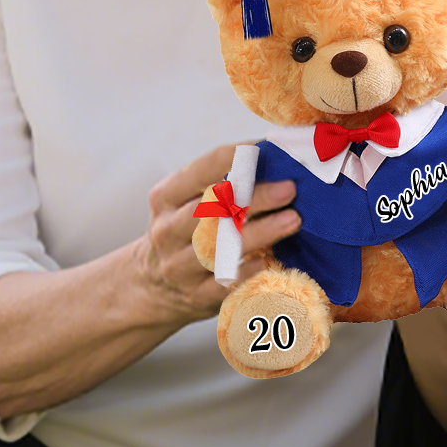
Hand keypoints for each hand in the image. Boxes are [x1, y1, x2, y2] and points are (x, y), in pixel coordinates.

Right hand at [135, 145, 300, 323]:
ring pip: (220, 247)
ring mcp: (179, 266)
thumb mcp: (184, 201)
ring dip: (260, 232)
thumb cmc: (184, 231)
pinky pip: (224, 283)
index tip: (264, 151)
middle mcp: (168, 231)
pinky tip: (269, 260)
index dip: (232, 159)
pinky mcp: (195, 296)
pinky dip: (247, 271)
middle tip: (289, 188)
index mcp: (165, 198)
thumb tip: (273, 157)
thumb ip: (218, 182)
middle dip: (254, 197)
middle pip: (213, 210)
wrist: (152, 286)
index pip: (198, 172)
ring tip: (293, 219)